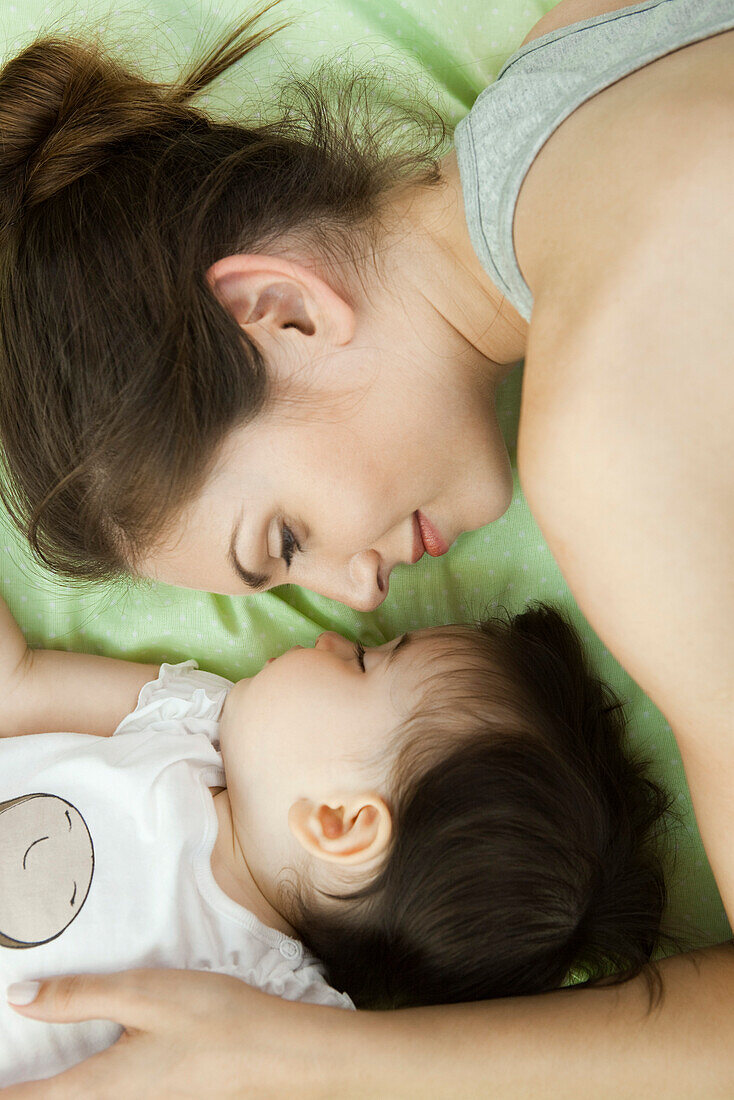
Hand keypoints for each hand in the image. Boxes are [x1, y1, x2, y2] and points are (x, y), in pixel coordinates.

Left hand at [3, 968, 347, 1098]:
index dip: (2, 1091)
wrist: (280, 1054)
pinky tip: (100, 1056)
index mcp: (100, 1086)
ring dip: (60, 1086)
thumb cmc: (215, 1020)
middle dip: (28, 1088)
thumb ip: (78, 997)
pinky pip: (109, 1095)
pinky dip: (87, 1081)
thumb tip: (18, 999)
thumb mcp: (143, 994)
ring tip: (43, 1070)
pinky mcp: (162, 1098)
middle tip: (13, 1070)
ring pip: (84, 1099)